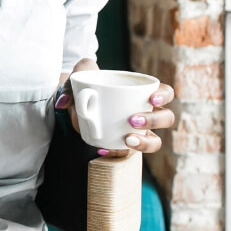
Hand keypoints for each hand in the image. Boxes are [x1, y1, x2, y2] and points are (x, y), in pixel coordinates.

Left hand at [54, 61, 175, 157]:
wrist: (76, 100)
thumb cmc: (85, 84)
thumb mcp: (78, 77)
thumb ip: (70, 83)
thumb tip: (64, 102)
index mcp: (142, 92)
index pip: (166, 93)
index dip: (164, 95)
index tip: (151, 98)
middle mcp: (146, 113)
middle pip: (166, 118)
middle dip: (154, 121)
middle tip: (132, 120)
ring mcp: (137, 131)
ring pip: (155, 141)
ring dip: (145, 143)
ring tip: (127, 140)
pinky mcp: (123, 144)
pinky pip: (128, 153)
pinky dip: (117, 153)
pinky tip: (104, 149)